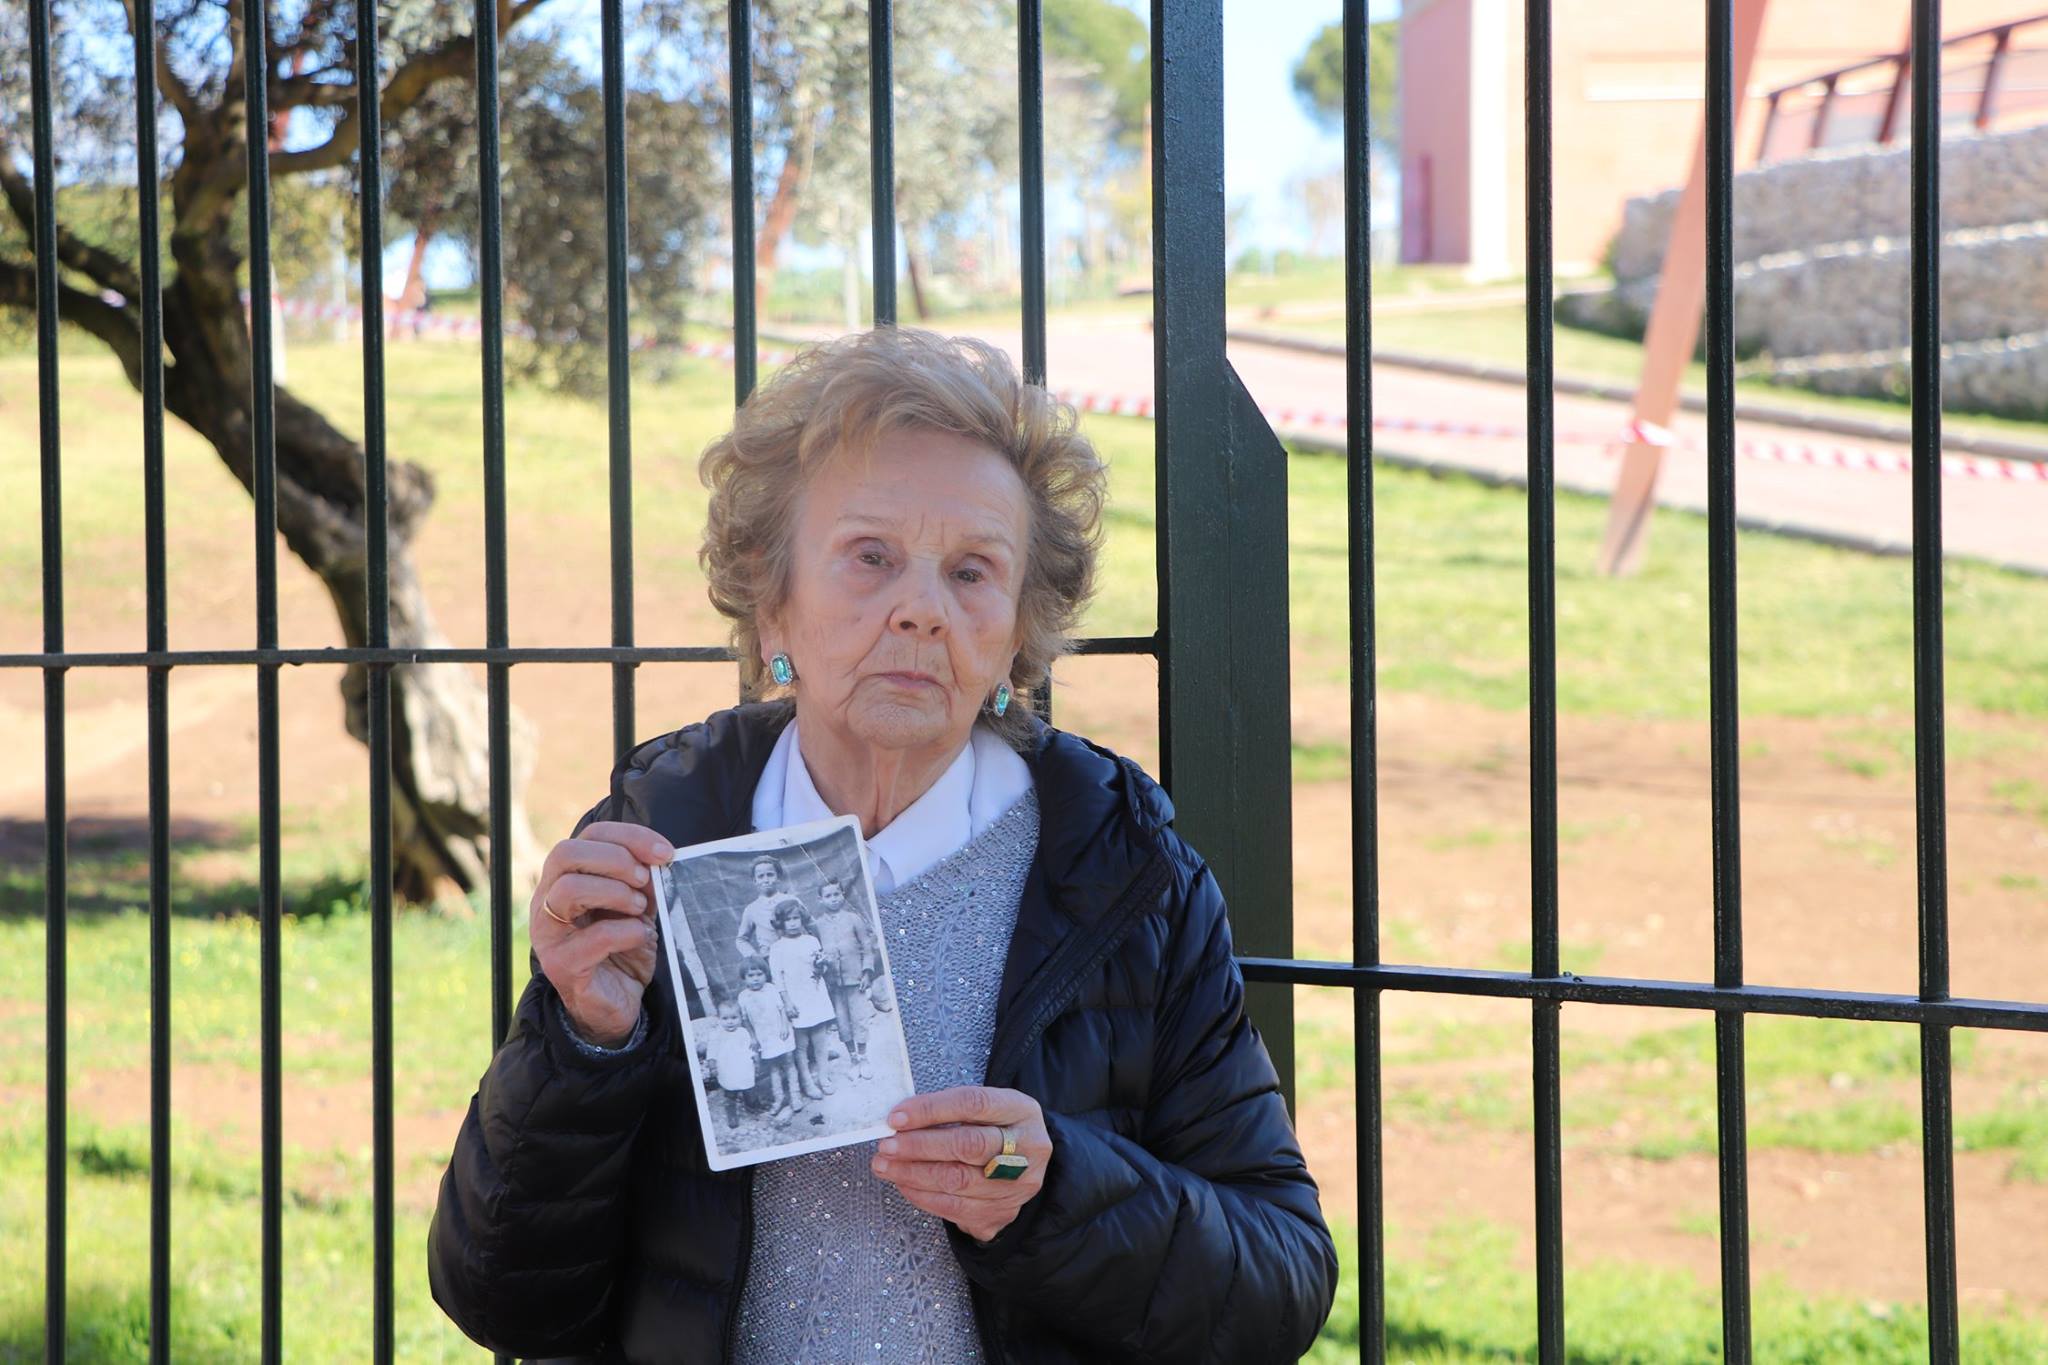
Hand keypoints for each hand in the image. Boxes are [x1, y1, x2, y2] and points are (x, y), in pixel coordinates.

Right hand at [531, 821, 673, 1047]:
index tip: (665, 852)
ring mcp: (549, 934)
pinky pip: (594, 938)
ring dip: (614, 892)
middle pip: (565, 854)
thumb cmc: (623, 948)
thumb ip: (641, 881)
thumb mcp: (636, 906)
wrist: (616, 1004)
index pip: (588, 836)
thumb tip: (657, 858)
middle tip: (645, 880)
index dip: (629, 836)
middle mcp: (547, 902)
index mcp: (565, 879)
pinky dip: (625, 931)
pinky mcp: (563, 966)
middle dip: (615, 859)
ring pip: (568, 890)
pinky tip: (638, 937)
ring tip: (638, 908)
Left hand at [870, 1087, 1050, 1242]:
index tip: (897, 1117)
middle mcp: (1028, 1148)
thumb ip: (948, 1112)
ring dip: (913, 1173)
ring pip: (958, 1181)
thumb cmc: (994, 1130)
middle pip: (968, 1145)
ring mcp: (1017, 1185)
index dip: (931, 1110)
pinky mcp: (1002, 1213)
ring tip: (885, 1165)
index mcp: (1022, 1111)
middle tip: (887, 1145)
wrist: (1024, 1165)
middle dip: (920, 1146)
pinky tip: (903, 1184)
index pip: (973, 1104)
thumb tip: (899, 1121)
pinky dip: (922, 1195)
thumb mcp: (984, 1110)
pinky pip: (954, 1208)